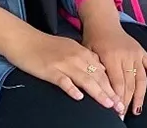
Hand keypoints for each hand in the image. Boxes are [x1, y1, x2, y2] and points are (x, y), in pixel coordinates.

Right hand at [2, 31, 120, 111]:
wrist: (25, 39)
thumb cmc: (47, 46)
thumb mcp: (71, 48)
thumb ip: (85, 58)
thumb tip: (98, 70)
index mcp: (83, 52)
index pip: (103, 70)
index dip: (113, 85)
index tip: (121, 97)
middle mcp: (77, 57)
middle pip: (98, 76)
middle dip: (110, 92)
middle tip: (119, 106)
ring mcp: (64, 64)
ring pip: (86, 80)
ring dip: (98, 93)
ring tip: (108, 104)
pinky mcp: (50, 70)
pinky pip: (63, 81)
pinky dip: (72, 89)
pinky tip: (79, 97)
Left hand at [82, 22, 146, 117]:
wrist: (104, 24)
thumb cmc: (93, 40)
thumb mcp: (88, 55)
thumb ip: (96, 71)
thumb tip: (102, 92)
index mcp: (111, 57)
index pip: (117, 82)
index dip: (118, 98)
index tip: (116, 111)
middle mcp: (126, 56)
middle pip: (129, 83)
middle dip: (127, 102)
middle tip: (123, 115)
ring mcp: (136, 53)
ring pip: (141, 78)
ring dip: (140, 95)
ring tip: (137, 110)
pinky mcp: (142, 51)